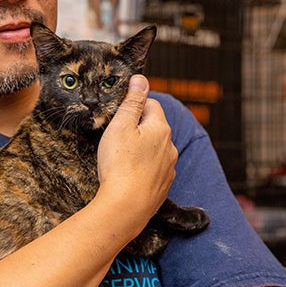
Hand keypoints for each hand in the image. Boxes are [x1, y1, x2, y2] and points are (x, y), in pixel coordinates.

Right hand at [96, 75, 176, 223]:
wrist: (125, 208)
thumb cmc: (120, 165)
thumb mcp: (120, 126)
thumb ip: (131, 102)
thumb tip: (141, 79)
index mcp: (161, 128)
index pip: (151, 104)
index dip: (133, 107)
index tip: (118, 117)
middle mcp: (170, 147)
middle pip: (153, 127)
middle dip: (136, 129)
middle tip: (115, 140)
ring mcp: (168, 168)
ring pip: (154, 150)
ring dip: (140, 150)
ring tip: (120, 160)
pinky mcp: (163, 186)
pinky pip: (153, 170)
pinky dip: (142, 170)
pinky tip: (127, 176)